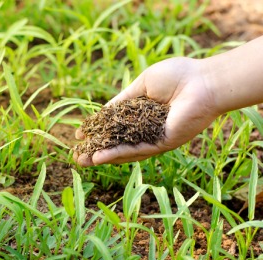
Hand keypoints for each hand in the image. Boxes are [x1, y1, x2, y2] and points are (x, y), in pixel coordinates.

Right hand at [73, 57, 219, 165]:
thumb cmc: (177, 76)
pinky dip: (117, 154)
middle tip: (77, 157)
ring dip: (103, 157)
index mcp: (142, 113)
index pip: (115, 126)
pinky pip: (136, 150)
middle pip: (117, 142)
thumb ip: (123, 99)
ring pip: (124, 150)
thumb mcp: (142, 84)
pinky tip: (100, 157)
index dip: (97, 131)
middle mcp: (147, 128)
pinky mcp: (163, 144)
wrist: (203, 81)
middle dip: (97, 150)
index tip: (79, 135)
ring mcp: (154, 138)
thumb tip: (103, 111)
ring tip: (82, 162)